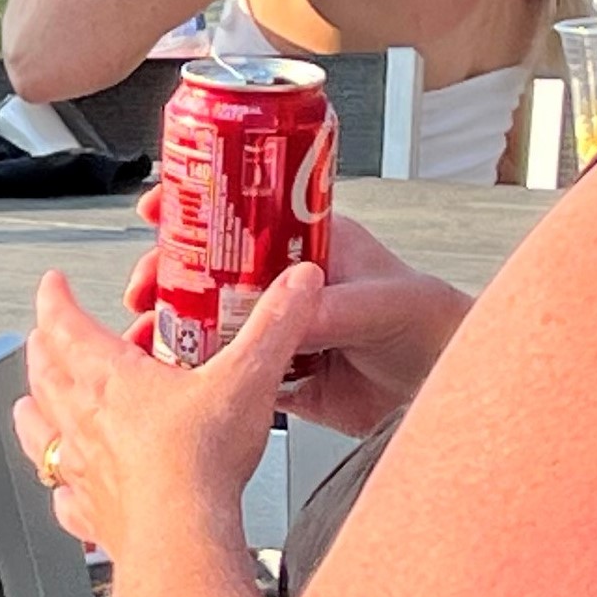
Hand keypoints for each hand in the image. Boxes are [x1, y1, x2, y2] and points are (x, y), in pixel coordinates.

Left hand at [14, 262, 326, 559]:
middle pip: (46, 376)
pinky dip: (60, 492)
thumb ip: (273, 327)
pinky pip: (64, 500)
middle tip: (41, 338)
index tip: (52, 285)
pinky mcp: (93, 515)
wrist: (182, 537)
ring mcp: (83, 471)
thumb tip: (298, 286)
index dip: (56, 299)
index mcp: (110, 379)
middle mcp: (84, 422)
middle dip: (42, 351)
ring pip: (38, 434)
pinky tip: (64, 494)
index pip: (66, 325)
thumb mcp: (247, 379)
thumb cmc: (200, 462)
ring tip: (28, 407)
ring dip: (32, 415)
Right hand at [117, 194, 469, 436]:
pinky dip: (206, 378)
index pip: (245, 213)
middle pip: (214, 272)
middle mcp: (290, 286)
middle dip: (170, 276)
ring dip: (179, 328)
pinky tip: (180, 377)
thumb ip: (331, 310)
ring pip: (216, 323)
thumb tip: (281, 318)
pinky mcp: (288, 380)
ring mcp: (285, 333)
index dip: (200, 205)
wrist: (452, 391)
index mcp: (311, 245)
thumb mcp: (382, 302)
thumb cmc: (434, 325)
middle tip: (144, 289)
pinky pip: (237, 376)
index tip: (160, 206)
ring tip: (149, 336)